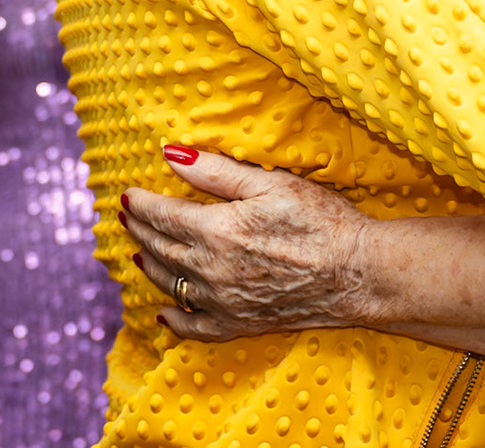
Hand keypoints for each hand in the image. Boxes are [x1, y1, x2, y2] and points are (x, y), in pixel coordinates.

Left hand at [121, 149, 373, 340]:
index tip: (129, 194)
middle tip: (127, 217)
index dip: (142, 203)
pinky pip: (194, 328)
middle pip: (160, 248)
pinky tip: (163, 315)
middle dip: (140, 230)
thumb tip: (171, 156)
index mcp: (215, 230)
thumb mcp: (271, 183)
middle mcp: (209, 269)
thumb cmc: (321, 220)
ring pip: (170, 284)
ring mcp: (222, 301)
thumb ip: (216, 171)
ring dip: (150, 266)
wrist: (356, 272)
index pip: (163, 215)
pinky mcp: (238, 324)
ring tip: (140, 252)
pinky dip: (174, 321)